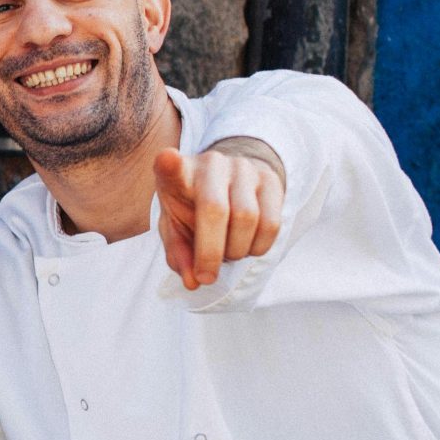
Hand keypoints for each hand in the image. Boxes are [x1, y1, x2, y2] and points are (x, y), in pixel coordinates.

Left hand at [154, 141, 284, 290]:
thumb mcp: (176, 229)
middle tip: (206, 277)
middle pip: (215, 208)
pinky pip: (272, 223)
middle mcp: (212, 164)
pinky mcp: (270, 180)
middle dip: (210, 252)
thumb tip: (193, 281)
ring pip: (248, 218)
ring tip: (227, 252)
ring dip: (236, 250)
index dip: (169, 164)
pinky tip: (247, 246)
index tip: (167, 158)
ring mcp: (244, 169)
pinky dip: (258, 247)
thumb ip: (179, 254)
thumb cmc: (192, 208)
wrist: (229, 182)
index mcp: (179, 174)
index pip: (172, 167)